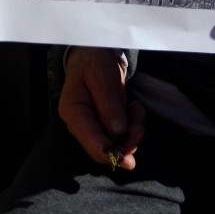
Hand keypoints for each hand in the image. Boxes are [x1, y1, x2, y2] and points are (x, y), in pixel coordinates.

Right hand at [58, 47, 145, 170]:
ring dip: (133, 131)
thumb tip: (118, 132)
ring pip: (116, 143)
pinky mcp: (105, 125)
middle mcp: (81, 125)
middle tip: (141, 127)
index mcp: (74, 113)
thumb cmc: (94, 63)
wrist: (95, 54)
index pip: (89, 141)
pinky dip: (133, 125)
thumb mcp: (101, 76)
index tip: (126, 159)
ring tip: (137, 109)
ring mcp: (93, 127)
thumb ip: (109, 103)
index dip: (108, 153)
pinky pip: (122, 135)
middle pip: (104, 148)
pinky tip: (134, 108)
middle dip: (126, 142)